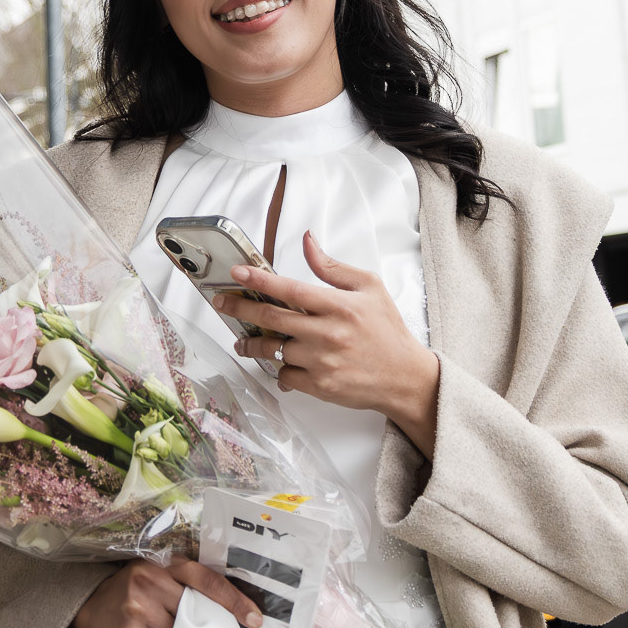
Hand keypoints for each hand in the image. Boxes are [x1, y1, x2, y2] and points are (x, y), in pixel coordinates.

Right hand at [73, 558, 263, 627]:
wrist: (88, 607)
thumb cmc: (130, 593)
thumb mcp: (155, 577)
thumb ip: (183, 587)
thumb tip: (224, 614)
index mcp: (164, 565)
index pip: (207, 580)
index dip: (234, 600)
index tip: (255, 618)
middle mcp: (151, 582)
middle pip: (195, 616)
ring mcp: (139, 609)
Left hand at [211, 231, 440, 457]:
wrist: (405, 377)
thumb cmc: (387, 330)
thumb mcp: (368, 287)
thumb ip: (332, 267)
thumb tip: (307, 241)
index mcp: (338, 306)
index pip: (289, 289)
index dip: (259, 280)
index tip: (237, 274)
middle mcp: (327, 334)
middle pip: (272, 319)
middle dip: (240, 309)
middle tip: (222, 303)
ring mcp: (322, 362)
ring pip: (273, 350)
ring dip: (252, 344)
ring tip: (242, 341)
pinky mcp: (320, 386)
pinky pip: (285, 375)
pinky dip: (279, 369)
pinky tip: (280, 364)